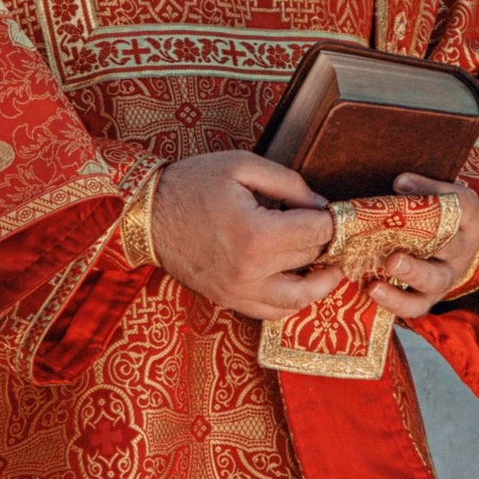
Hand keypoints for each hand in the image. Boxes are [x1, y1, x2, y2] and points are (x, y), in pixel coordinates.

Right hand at [150, 151, 339, 319]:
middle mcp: (250, 270)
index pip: (317, 233)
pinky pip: (272, 312)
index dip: (331, 219)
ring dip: (320, 282)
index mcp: (256, 234)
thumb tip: (321, 206)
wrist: (146, 215)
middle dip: (324, 242)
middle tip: (326, 227)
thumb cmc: (191, 184)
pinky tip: (300, 282)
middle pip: (310, 259)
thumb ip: (289, 183)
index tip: (332, 211)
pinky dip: (292, 301)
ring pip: (298, 298)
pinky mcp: (228, 300)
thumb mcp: (242, 166)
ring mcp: (238, 291)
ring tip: (330, 265)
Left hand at [364, 175, 478, 323]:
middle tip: (393, 259)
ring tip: (377, 284)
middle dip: (422, 253)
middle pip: (450, 252)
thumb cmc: (436, 210)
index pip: (464, 206)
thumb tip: (401, 184)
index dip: (437, 195)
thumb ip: (421, 187)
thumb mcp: (435, 193)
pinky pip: (416, 306)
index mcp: (471, 218)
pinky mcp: (429, 296)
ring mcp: (446, 277)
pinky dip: (394, 302)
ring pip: (433, 284)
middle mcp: (463, 251)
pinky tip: (372, 290)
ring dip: (406, 282)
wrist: (443, 236)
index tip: (402, 184)